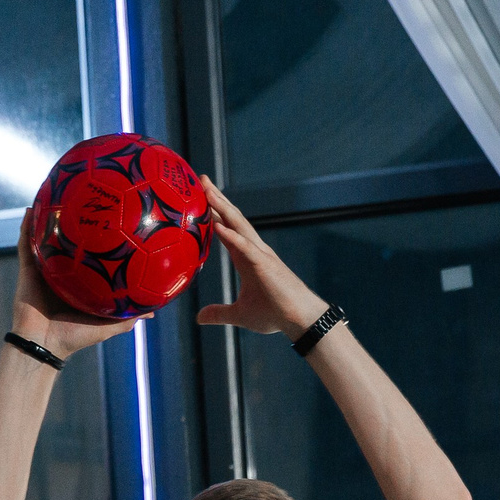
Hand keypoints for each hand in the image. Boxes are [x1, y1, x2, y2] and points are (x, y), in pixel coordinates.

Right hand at [13, 214, 142, 357]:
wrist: (44, 344)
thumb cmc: (75, 337)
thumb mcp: (108, 325)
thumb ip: (128, 315)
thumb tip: (153, 311)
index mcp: (80, 283)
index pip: (92, 258)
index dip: (101, 241)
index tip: (114, 222)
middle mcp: (63, 273)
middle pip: (70, 243)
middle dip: (76, 222)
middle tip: (88, 200)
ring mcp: (44, 269)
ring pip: (46, 238)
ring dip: (48, 218)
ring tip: (56, 195)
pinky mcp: (28, 269)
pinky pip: (25, 244)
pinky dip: (26, 226)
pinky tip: (30, 209)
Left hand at [194, 179, 329, 338]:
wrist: (299, 319)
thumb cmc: (274, 314)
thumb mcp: (239, 314)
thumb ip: (219, 313)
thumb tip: (199, 317)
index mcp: (245, 257)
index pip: (226, 229)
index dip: (213, 212)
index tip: (200, 196)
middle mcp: (253, 250)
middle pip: (232, 219)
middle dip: (216, 199)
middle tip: (201, 179)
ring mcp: (260, 255)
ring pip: (238, 225)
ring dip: (222, 208)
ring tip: (208, 191)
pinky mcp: (265, 264)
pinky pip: (245, 247)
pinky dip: (232, 236)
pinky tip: (219, 225)